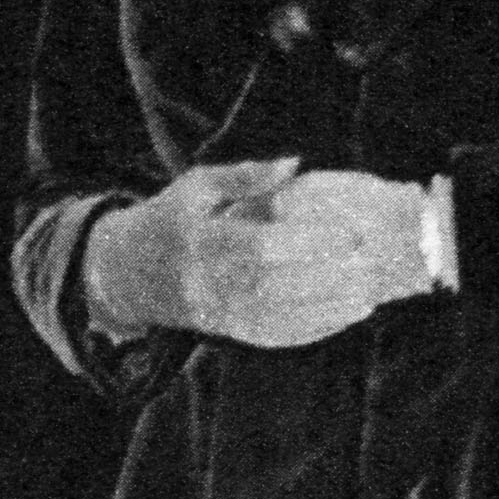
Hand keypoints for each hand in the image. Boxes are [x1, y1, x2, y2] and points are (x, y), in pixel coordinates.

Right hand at [86, 161, 435, 351]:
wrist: (129, 274)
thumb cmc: (170, 219)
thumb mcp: (196, 186)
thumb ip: (245, 176)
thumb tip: (294, 164)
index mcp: (199, 241)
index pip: (261, 246)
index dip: (308, 243)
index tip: (348, 234)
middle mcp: (207, 282)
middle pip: (276, 284)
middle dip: (328, 276)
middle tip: (370, 261)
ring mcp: (218, 312)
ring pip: (281, 315)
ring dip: (330, 306)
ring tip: (370, 290)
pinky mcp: (230, 331)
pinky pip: (277, 334)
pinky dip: (317, 326)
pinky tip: (348, 313)